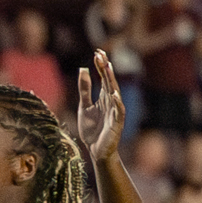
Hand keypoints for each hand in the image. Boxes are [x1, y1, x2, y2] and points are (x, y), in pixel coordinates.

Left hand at [78, 49, 124, 163]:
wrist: (95, 149)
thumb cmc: (91, 128)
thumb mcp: (83, 106)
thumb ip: (84, 89)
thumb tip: (83, 69)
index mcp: (104, 97)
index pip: (103, 78)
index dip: (100, 65)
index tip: (97, 52)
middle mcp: (111, 101)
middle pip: (109, 81)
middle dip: (105, 68)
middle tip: (101, 55)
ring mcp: (115, 111)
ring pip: (114, 93)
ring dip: (111, 81)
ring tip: (107, 68)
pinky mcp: (116, 123)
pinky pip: (118, 111)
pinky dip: (116, 103)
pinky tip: (114, 94)